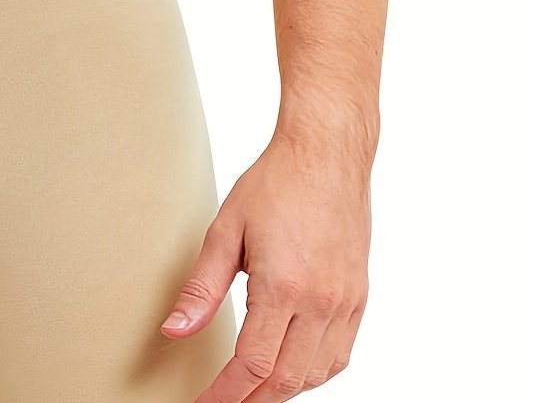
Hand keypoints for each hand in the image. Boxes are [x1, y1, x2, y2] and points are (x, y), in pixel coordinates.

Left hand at [161, 131, 370, 399]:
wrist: (327, 155)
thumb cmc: (275, 183)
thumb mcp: (226, 229)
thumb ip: (201, 287)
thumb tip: (175, 330)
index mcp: (284, 287)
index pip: (252, 365)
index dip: (225, 394)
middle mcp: (321, 303)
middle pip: (284, 380)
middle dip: (251, 399)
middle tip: (221, 400)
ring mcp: (345, 304)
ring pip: (315, 375)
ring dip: (281, 389)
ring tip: (249, 388)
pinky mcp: (358, 298)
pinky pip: (338, 356)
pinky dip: (311, 372)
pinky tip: (289, 365)